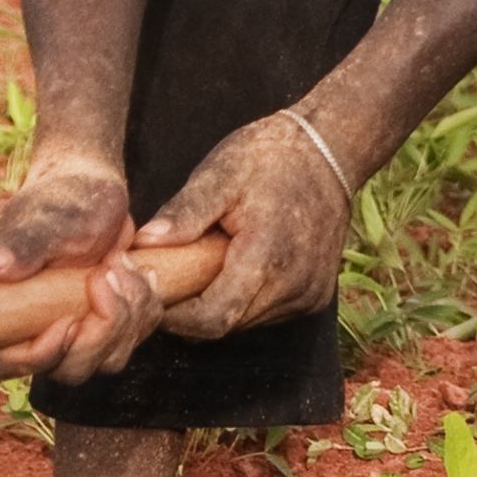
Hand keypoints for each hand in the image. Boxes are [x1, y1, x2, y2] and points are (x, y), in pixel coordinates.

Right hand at [0, 153, 153, 384]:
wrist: (91, 190)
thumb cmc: (62, 199)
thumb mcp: (49, 219)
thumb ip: (22, 246)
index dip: (33, 357)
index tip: (68, 322)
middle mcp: (19, 327)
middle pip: (60, 369)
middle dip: (98, 332)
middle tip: (109, 274)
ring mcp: (60, 331)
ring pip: (100, 360)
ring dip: (126, 317)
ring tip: (126, 263)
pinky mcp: (95, 328)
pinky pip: (125, 343)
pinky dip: (143, 312)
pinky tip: (144, 273)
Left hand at [139, 114, 357, 342]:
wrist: (331, 151)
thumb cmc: (271, 157)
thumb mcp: (221, 173)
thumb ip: (185, 212)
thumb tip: (145, 244)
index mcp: (267, 257)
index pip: (212, 319)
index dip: (176, 317)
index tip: (156, 291)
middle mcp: (293, 286)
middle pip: (226, 325)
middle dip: (193, 309)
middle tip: (174, 273)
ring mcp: (308, 295)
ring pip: (245, 323)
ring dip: (220, 304)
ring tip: (207, 265)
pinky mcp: (315, 298)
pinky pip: (266, 314)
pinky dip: (245, 299)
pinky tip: (238, 266)